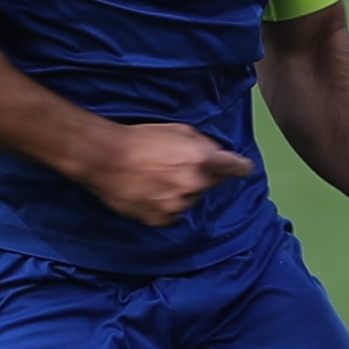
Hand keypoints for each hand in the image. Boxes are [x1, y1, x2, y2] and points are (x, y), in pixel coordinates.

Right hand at [77, 120, 255, 227]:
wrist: (105, 158)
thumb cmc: (140, 138)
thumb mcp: (177, 129)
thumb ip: (202, 142)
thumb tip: (216, 153)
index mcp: (202, 159)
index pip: (236, 168)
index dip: (240, 168)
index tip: (243, 169)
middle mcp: (195, 184)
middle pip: (210, 185)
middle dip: (201, 177)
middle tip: (176, 168)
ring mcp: (179, 205)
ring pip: (190, 201)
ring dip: (182, 193)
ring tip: (157, 180)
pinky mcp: (162, 220)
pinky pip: (172, 215)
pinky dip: (165, 207)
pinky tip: (150, 194)